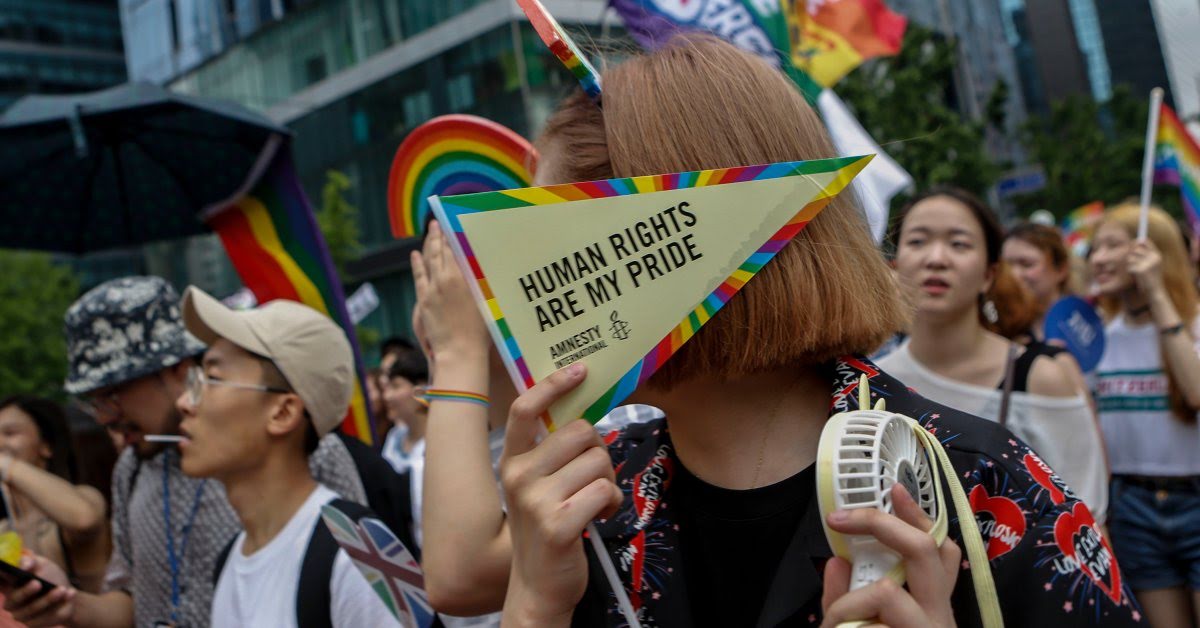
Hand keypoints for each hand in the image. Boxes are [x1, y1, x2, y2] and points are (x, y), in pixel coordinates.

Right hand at [4, 553, 75, 626]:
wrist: (67, 592)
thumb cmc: (50, 576)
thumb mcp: (42, 564)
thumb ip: (31, 562)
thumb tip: (24, 565)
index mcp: (8, 585)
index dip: (0, 577)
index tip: (2, 572)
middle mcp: (11, 602)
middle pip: (13, 600)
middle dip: (25, 592)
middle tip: (37, 583)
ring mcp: (21, 614)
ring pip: (31, 610)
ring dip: (47, 599)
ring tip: (62, 589)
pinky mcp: (34, 623)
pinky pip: (44, 618)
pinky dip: (58, 607)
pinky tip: (69, 593)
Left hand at [411, 221, 490, 363]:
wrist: (460, 351)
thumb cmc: (481, 333)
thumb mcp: (489, 303)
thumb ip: (484, 284)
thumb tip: (485, 268)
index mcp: (467, 278)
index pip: (460, 250)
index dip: (456, 235)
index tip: (455, 223)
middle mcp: (449, 279)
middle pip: (443, 251)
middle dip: (441, 234)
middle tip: (439, 221)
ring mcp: (434, 288)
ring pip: (431, 259)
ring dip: (430, 242)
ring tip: (430, 229)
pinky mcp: (424, 300)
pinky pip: (419, 276)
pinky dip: (417, 263)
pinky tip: (415, 254)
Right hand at [499, 364, 622, 624]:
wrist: (538, 587)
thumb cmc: (547, 528)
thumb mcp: (539, 486)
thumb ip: (553, 453)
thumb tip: (585, 416)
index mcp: (512, 462)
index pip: (524, 409)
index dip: (553, 384)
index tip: (580, 371)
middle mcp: (518, 476)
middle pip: (580, 431)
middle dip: (599, 450)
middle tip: (594, 475)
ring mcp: (536, 501)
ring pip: (598, 460)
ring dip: (608, 480)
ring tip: (595, 501)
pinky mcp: (558, 524)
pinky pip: (605, 490)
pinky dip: (612, 502)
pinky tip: (600, 517)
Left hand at [820, 486, 959, 627]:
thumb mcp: (857, 618)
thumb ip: (846, 593)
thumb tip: (837, 562)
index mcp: (931, 602)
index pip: (939, 550)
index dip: (918, 517)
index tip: (896, 490)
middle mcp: (940, 612)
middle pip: (923, 548)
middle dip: (879, 524)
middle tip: (838, 520)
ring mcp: (932, 627)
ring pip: (885, 590)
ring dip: (847, 604)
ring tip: (835, 622)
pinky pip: (870, 624)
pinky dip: (844, 624)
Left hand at [1128, 239, 1165, 297]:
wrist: (1155, 291)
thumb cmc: (1152, 277)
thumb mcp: (1153, 264)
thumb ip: (1147, 253)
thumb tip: (1136, 241)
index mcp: (1157, 255)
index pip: (1145, 241)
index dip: (1136, 242)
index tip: (1132, 243)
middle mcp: (1153, 257)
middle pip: (1135, 249)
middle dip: (1131, 255)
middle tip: (1132, 262)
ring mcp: (1147, 264)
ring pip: (1130, 258)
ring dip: (1130, 264)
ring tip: (1137, 270)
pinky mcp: (1140, 270)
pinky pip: (1129, 267)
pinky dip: (1130, 271)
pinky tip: (1136, 276)